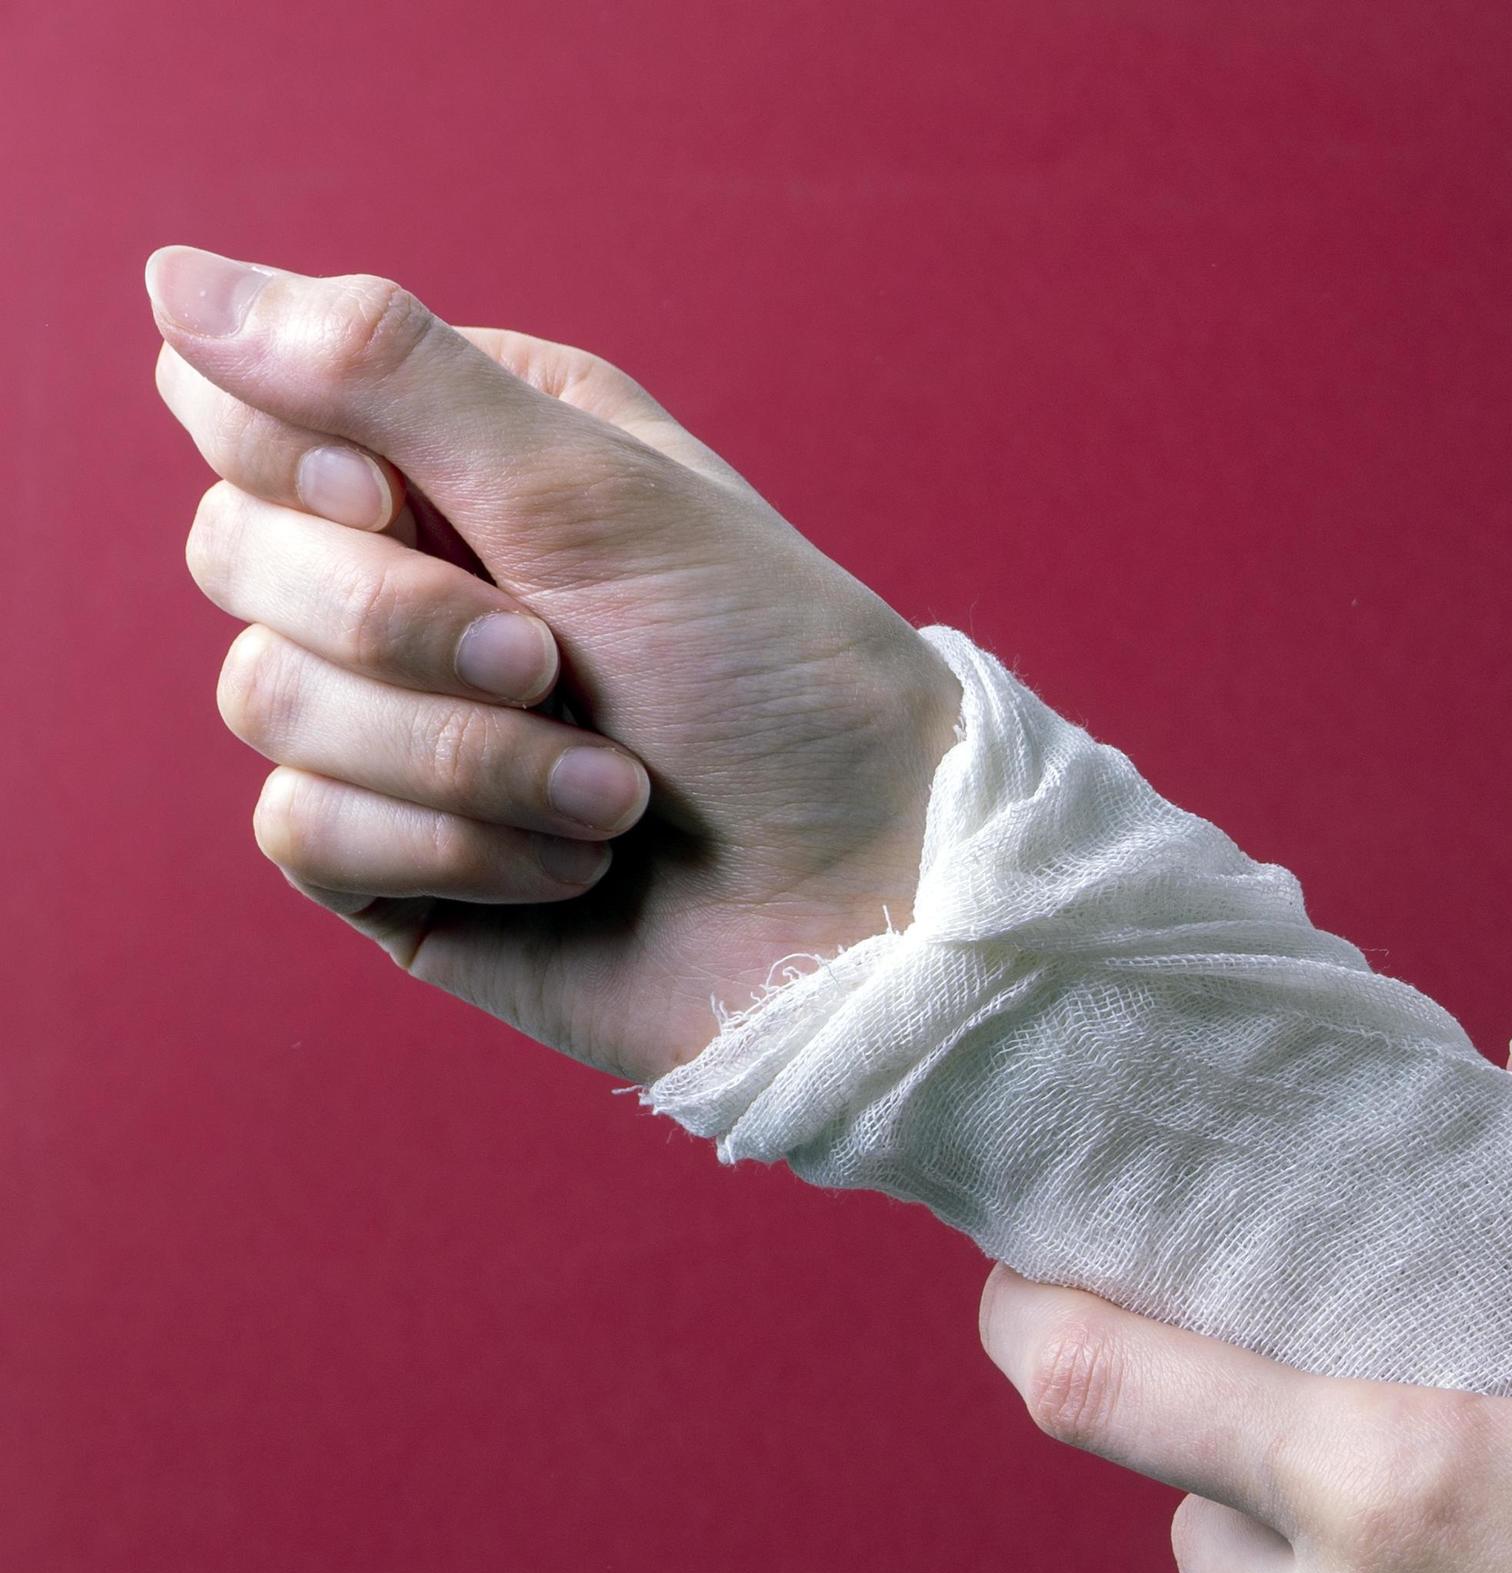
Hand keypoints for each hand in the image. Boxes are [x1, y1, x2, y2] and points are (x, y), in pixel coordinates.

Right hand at [148, 245, 959, 1081]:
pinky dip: (456, 846)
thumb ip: (385, 374)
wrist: (875, 895)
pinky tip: (578, 866)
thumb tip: (170, 274)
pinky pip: (303, 832)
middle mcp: (417, 571)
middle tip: (553, 661)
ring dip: (461, 755)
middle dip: (398, 622)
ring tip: (617, 792)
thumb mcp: (599, 494)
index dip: (295, 457)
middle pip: (230, 550)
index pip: (244, 401)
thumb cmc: (783, 681)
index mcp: (469, 451)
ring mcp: (397, 725)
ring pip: (261, 699)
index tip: (403, 498)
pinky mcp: (396, 862)